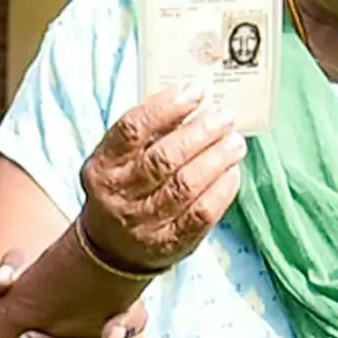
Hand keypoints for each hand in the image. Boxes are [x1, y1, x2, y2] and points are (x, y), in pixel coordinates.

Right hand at [78, 88, 243, 274]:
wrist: (114, 246)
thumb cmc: (126, 186)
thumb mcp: (120, 158)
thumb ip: (150, 133)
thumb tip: (197, 103)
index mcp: (102, 166)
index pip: (131, 130)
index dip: (165, 107)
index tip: (195, 91)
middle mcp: (119, 196)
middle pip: (163, 159)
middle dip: (200, 133)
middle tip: (224, 117)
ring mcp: (144, 223)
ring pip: (186, 186)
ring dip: (216, 159)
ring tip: (235, 142)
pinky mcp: (170, 243)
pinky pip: (202, 213)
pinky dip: (222, 189)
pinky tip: (231, 171)